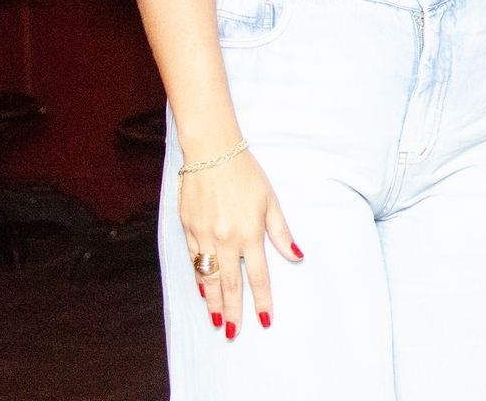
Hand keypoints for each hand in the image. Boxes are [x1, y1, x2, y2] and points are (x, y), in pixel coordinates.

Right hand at [178, 149, 301, 337]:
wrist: (211, 152)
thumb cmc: (246, 173)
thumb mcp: (270, 200)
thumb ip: (281, 232)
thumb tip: (298, 255)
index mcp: (250, 233)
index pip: (257, 276)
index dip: (262, 300)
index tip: (265, 320)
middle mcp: (226, 239)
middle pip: (230, 284)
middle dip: (232, 311)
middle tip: (233, 333)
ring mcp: (204, 235)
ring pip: (208, 277)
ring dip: (212, 301)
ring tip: (216, 321)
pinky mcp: (188, 228)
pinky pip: (192, 260)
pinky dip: (198, 278)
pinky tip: (202, 291)